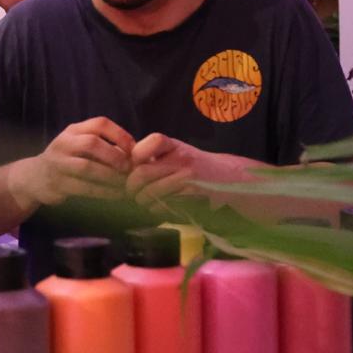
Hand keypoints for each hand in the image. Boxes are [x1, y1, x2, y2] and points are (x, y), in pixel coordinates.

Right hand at [7, 117, 134, 210]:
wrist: (35, 177)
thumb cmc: (67, 160)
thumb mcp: (79, 145)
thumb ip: (103, 145)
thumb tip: (138, 153)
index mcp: (74, 130)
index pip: (100, 123)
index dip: (120, 135)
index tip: (134, 149)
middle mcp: (64, 143)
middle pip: (92, 143)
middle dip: (115, 156)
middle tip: (129, 168)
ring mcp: (58, 163)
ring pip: (87, 167)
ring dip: (110, 176)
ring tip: (126, 185)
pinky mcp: (57, 184)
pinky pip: (83, 188)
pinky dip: (102, 192)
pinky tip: (115, 196)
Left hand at [125, 133, 258, 205]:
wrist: (229, 179)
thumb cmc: (195, 166)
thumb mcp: (177, 152)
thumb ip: (154, 156)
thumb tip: (123, 166)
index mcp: (175, 145)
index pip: (150, 143)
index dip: (136, 156)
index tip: (133, 166)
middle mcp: (182, 160)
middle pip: (143, 173)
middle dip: (131, 187)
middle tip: (130, 193)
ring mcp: (187, 179)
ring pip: (151, 192)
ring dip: (142, 201)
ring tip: (143, 202)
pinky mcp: (192, 197)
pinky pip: (164, 205)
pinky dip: (156, 210)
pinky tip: (158, 209)